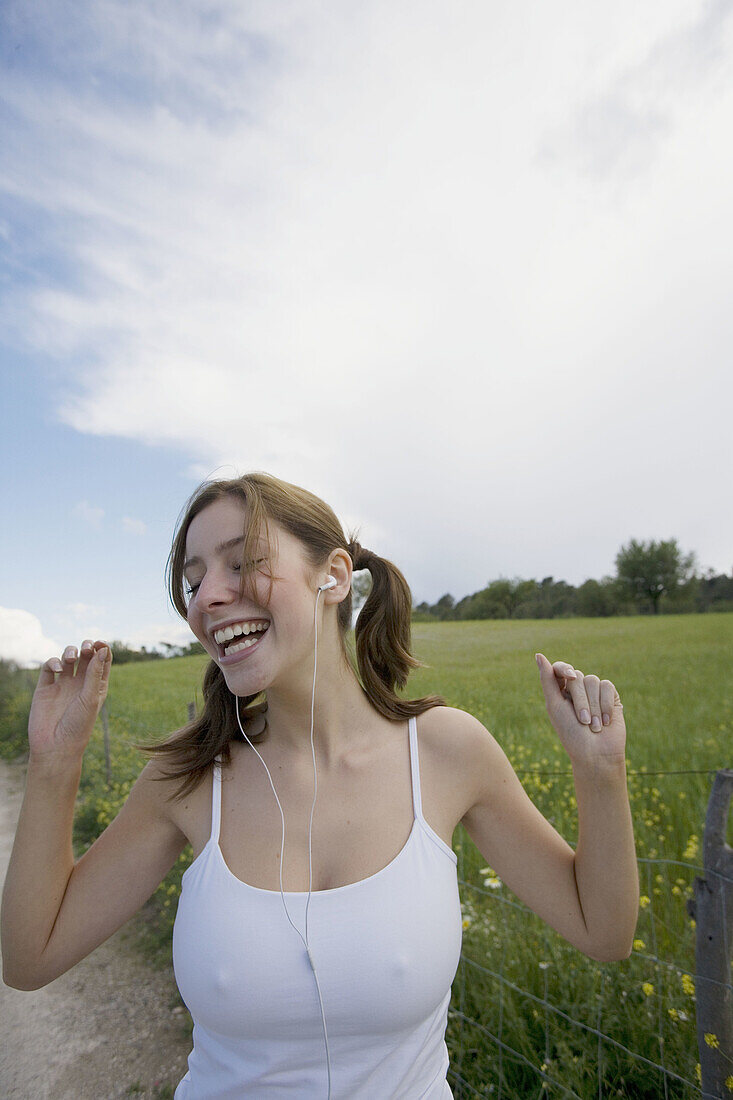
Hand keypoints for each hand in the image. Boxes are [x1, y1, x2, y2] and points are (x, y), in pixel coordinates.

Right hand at [28, 640, 111, 764]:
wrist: (55, 746)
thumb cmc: (78, 725)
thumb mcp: (90, 698)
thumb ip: (94, 673)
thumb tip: (102, 649)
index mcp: (96, 686)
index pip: (102, 661)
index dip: (102, 649)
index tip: (101, 644)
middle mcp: (80, 684)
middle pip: (85, 656)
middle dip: (87, 647)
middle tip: (86, 649)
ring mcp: (62, 685)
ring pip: (68, 658)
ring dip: (70, 652)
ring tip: (72, 659)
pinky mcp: (45, 687)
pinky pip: (49, 667)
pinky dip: (54, 662)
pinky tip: (59, 669)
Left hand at [535, 653, 625, 769]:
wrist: (596, 755)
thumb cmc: (571, 733)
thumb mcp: (555, 706)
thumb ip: (547, 680)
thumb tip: (539, 654)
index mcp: (560, 691)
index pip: (561, 668)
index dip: (565, 669)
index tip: (570, 678)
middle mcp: (577, 690)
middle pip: (578, 676)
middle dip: (580, 700)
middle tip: (583, 721)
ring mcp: (595, 693)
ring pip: (593, 680)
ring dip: (594, 707)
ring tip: (594, 726)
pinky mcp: (611, 697)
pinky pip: (607, 686)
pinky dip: (606, 705)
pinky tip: (606, 721)